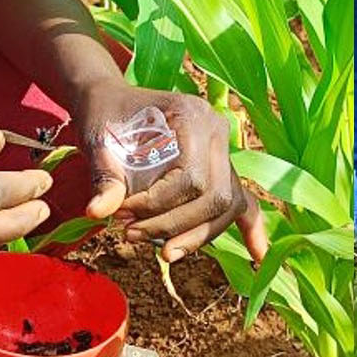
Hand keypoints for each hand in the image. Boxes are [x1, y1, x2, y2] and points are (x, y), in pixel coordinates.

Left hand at [76, 80, 266, 263]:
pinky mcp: (220, 167)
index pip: (191, 179)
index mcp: (193, 116)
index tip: (121, 213)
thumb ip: (105, 177)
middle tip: (131, 234)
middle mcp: (217, 131)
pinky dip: (250, 227)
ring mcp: (222, 149)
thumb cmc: (105, 116)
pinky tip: (259, 255)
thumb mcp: (98, 141)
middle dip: (175, 225)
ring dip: (197, 235)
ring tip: (163, 253)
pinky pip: (243, 199)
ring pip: (228, 205)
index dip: (157, 206)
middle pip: (215, 196)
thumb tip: (98, 212)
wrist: (110, 101)